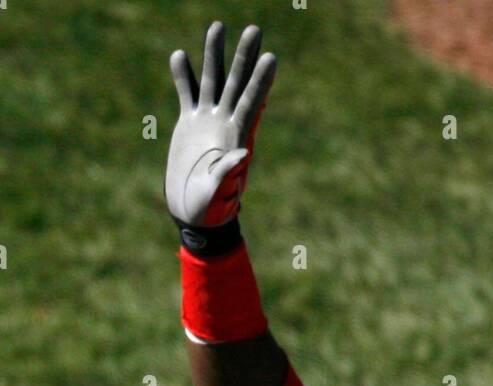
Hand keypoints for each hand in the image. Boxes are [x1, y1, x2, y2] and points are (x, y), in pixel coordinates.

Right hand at [166, 20, 276, 228]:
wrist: (192, 212)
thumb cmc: (210, 208)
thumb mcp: (219, 193)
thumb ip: (229, 174)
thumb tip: (242, 154)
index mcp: (237, 137)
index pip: (252, 102)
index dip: (261, 80)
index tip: (271, 57)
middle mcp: (225, 123)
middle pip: (237, 83)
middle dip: (244, 57)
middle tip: (254, 29)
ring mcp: (207, 121)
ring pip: (212, 80)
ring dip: (214, 55)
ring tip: (217, 26)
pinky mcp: (189, 124)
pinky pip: (187, 94)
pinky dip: (183, 76)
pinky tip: (180, 56)